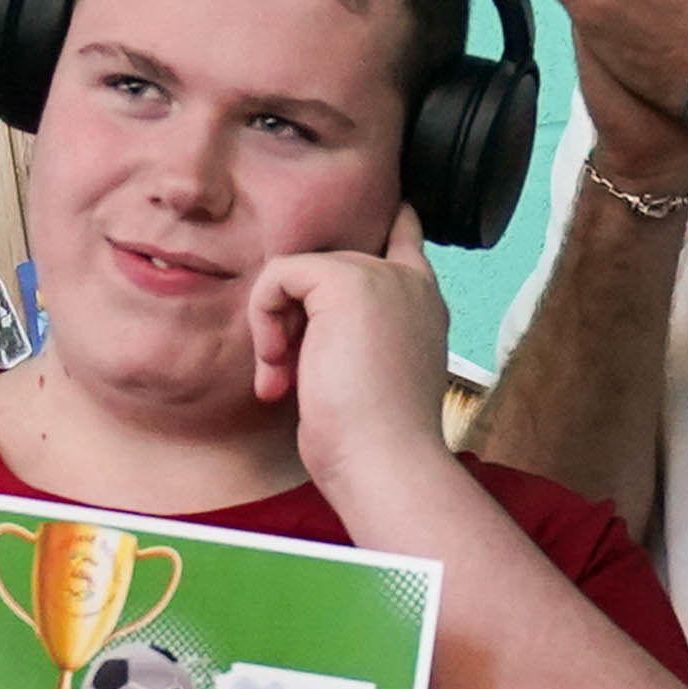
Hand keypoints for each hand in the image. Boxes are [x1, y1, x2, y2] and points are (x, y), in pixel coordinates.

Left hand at [253, 213, 458, 493]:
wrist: (385, 462)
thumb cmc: (372, 443)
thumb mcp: (364, 378)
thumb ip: (346, 337)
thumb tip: (297, 327)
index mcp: (423, 307)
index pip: (403, 238)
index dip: (380, 229)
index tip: (375, 226)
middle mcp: (409, 284)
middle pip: (326, 264)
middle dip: (293, 319)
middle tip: (285, 376)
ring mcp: (382, 277)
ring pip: (299, 272)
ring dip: (275, 327)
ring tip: (281, 379)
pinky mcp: (347, 280)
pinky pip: (280, 274)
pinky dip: (264, 319)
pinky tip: (278, 364)